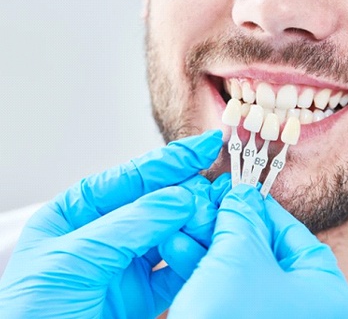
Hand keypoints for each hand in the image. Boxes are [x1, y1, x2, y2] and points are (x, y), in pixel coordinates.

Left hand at [0, 130, 222, 318]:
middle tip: (216, 188)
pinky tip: (205, 251)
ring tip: (215, 218)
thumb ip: (130, 225)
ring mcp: (125, 263)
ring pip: (171, 234)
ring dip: (195, 226)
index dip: (171, 160)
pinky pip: (176, 271)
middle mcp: (105, 233)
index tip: (205, 146)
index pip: (131, 177)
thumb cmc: (30, 314)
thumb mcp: (74, 259)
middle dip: (188, 193)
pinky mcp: (142, 295)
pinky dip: (194, 261)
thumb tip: (179, 199)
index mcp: (78, 213)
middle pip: (156, 203)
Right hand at [167, 184, 347, 318]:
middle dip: (225, 224)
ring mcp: (271, 318)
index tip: (236, 191)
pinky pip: (225, 289)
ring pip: (238, 268)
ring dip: (207, 243)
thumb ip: (241, 217)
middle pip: (262, 248)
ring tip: (183, 222)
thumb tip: (240, 194)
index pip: (293, 232)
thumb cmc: (234, 318)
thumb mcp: (239, 255)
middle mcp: (303, 306)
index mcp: (323, 290)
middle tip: (205, 204)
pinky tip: (177, 247)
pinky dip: (202, 268)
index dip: (260, 207)